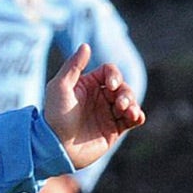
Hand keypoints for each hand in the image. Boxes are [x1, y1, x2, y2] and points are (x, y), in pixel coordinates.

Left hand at [42, 44, 144, 169]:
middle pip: (122, 86)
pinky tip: (136, 117)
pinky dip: (138, 116)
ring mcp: (107, 114)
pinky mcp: (113, 130)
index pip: (110, 72)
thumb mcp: (60, 87)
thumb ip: (73, 66)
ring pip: (129, 102)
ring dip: (132, 103)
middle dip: (125, 93)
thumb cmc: (55, 116)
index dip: (114, 76)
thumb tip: (86, 45)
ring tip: (128, 112)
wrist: (56, 147)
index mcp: (88, 85)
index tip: (111, 85)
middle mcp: (99, 97)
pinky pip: (131, 120)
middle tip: (120, 104)